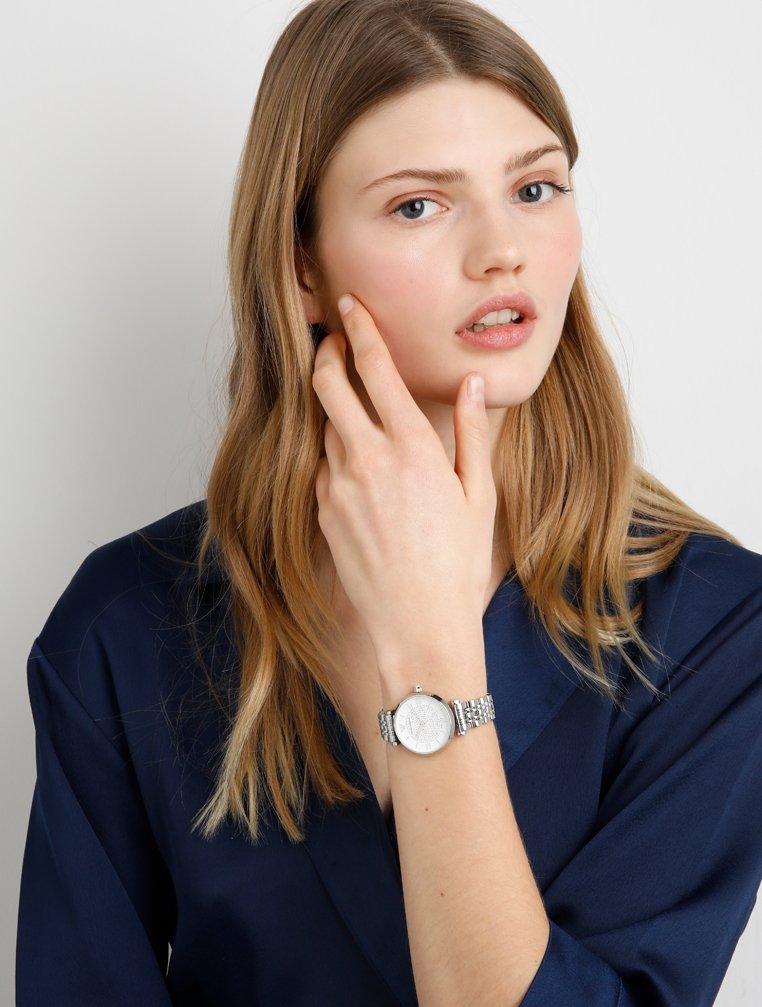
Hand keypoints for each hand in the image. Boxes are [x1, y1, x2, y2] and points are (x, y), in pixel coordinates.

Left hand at [311, 294, 496, 663]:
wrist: (418, 624)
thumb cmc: (458, 562)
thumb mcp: (479, 493)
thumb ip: (472, 431)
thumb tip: (472, 384)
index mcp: (412, 446)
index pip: (374, 368)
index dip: (358, 328)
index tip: (348, 304)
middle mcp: (367, 459)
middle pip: (327, 384)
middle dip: (326, 353)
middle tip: (332, 341)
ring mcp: (338, 486)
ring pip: (324, 426)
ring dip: (334, 408)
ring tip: (353, 407)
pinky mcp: (323, 512)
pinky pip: (323, 468)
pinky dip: (336, 455)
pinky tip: (358, 468)